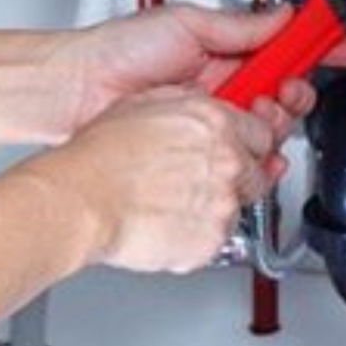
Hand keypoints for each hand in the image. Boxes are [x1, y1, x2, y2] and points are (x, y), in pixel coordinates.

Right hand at [21, 87, 278, 272]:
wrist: (83, 201)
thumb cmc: (100, 157)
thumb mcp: (143, 104)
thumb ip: (187, 104)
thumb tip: (200, 104)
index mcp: (214, 123)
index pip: (263, 131)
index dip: (249, 140)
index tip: (243, 145)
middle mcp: (227, 162)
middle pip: (259, 170)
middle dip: (237, 174)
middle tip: (201, 177)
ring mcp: (223, 204)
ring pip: (239, 206)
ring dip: (215, 205)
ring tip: (173, 201)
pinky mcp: (213, 242)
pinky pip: (217, 238)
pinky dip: (198, 233)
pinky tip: (168, 220)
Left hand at [51, 3, 345, 140]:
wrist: (77, 91)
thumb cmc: (117, 50)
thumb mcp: (186, 23)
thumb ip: (240, 24)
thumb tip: (285, 14)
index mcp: (224, 49)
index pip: (286, 47)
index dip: (321, 47)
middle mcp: (224, 84)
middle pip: (288, 92)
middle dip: (297, 92)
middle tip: (283, 90)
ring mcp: (213, 117)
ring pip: (271, 126)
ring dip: (275, 121)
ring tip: (252, 111)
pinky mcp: (201, 146)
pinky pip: (245, 156)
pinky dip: (259, 155)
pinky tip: (254, 149)